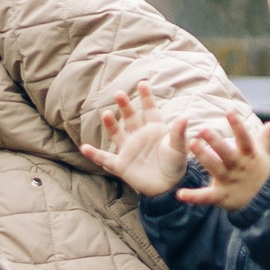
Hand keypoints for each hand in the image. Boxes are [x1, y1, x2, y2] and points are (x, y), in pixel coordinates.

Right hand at [79, 81, 193, 196]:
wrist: (168, 186)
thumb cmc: (176, 164)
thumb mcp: (179, 147)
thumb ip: (179, 133)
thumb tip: (185, 117)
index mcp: (154, 130)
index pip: (149, 110)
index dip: (146, 98)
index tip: (143, 83)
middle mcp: (139, 136)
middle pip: (130, 118)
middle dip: (125, 106)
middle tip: (119, 94)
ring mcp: (128, 150)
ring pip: (117, 134)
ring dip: (111, 124)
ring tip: (106, 114)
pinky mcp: (121, 164)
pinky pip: (105, 159)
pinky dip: (94, 154)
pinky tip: (84, 148)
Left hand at [179, 111, 269, 211]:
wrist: (264, 202)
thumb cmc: (259, 174)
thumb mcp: (264, 156)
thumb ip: (264, 138)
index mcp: (249, 156)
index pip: (245, 139)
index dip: (238, 126)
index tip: (229, 112)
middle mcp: (239, 167)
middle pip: (227, 153)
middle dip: (215, 141)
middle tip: (202, 129)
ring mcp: (229, 181)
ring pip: (215, 168)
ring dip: (204, 157)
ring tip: (191, 143)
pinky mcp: (221, 196)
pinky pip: (206, 196)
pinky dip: (194, 197)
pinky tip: (180, 194)